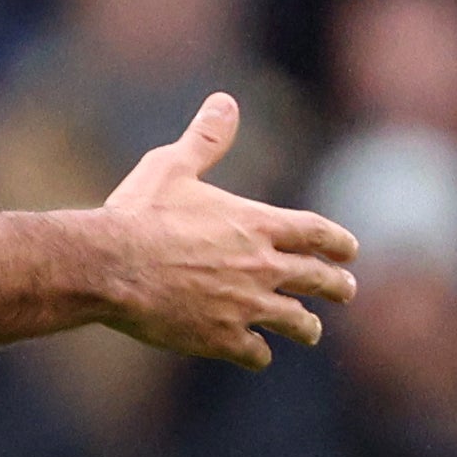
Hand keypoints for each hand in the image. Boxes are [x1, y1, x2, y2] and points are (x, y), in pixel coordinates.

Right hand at [89, 92, 361, 365]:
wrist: (108, 268)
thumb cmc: (137, 215)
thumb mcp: (171, 168)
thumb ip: (205, 140)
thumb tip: (225, 101)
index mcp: (257, 225)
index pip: (317, 234)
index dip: (338, 243)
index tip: (348, 252)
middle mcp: (263, 267)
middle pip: (318, 279)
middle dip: (336, 286)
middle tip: (345, 292)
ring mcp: (245, 305)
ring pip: (296, 321)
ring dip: (306, 326)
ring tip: (309, 330)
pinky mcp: (220, 338)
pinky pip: (255, 352)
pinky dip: (258, 353)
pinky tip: (255, 354)